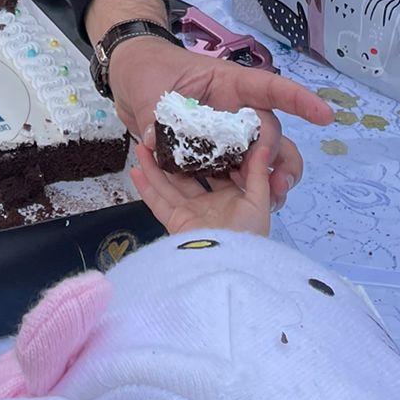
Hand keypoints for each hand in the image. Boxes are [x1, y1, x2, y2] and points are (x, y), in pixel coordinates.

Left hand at [104, 33, 332, 210]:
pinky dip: (246, 189)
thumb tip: (157, 141)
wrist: (129, 81)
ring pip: (260, 158)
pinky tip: (250, 204)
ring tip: (274, 198)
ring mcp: (225, 134)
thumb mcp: (149, 88)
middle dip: (278, 156)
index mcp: (226, 84)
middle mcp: (233, 110)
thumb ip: (156, 114)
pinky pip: (236, 174)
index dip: (298, 100)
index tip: (325, 116)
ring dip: (270, 178)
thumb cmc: (146, 70)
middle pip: (269, 132)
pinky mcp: (213, 155)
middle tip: (278, 180)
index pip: (269, 88)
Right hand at [129, 129, 273, 236]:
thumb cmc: (250, 233)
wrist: (234, 265)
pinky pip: (157, 202)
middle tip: (163, 138)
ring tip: (142, 146)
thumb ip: (258, 173)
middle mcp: (206, 205)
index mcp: (228, 198)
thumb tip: (264, 145)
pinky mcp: (175, 222)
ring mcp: (188, 213)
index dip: (205, 155)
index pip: (214, 172)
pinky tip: (135, 169)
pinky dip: (145, 187)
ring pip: (166, 186)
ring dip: (153, 167)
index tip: (196, 135)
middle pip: (184, 177)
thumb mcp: (260, 200)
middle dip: (173, 159)